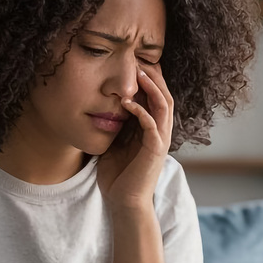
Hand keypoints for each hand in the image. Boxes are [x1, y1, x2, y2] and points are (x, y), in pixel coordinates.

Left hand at [96, 64, 173, 211]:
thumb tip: (98, 105)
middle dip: (154, 76)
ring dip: (152, 87)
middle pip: (165, 95)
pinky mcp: (155, 150)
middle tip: (139, 60)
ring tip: (139, 72)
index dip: (148, 79)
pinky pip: (153, 124)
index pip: (156, 97)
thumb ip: (114, 124)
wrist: (124, 202)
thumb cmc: (118, 176)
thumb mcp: (113, 142)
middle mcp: (160, 131)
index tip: (133, 62)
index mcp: (152, 129)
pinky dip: (141, 111)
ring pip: (164, 105)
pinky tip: (126, 102)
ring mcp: (160, 140)